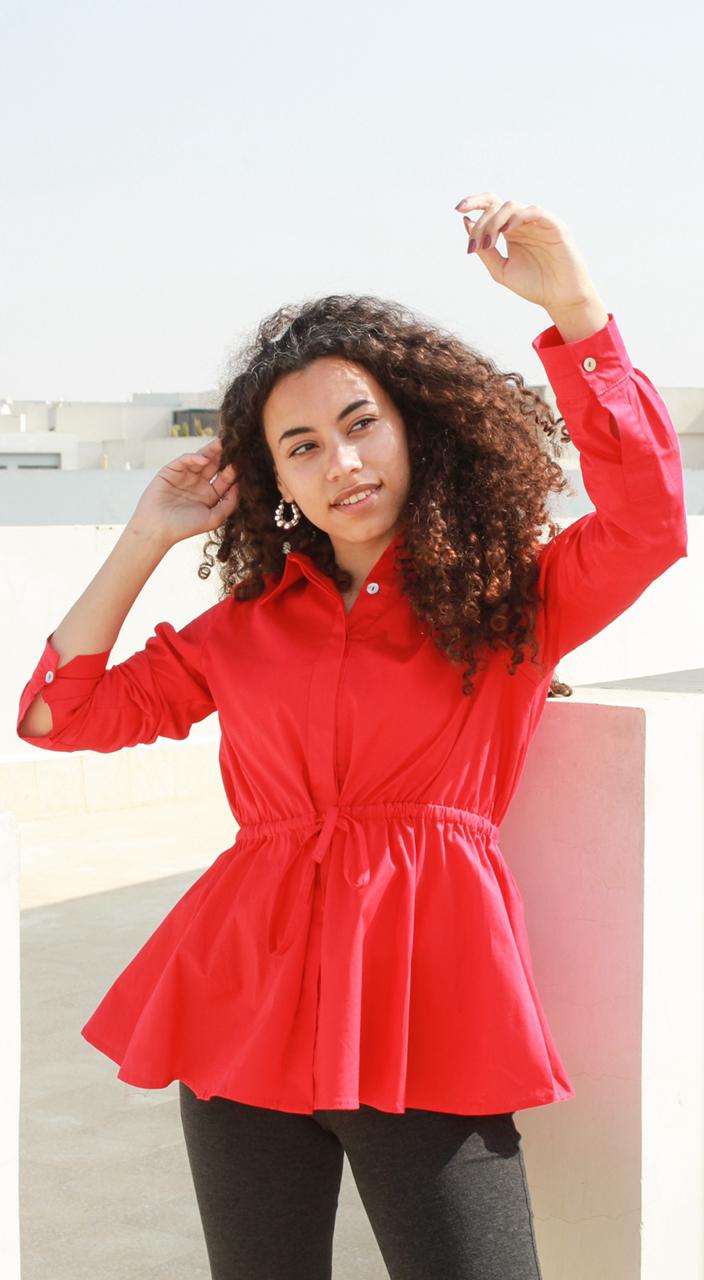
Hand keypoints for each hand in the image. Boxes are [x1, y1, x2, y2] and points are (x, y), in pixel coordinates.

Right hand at [131, 437, 239, 545]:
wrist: (157, 530)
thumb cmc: (184, 527)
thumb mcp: (213, 519)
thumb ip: (229, 504)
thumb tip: (239, 486)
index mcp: (210, 494)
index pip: (225, 479)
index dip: (233, 471)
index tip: (244, 464)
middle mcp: (198, 483)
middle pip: (214, 465)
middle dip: (224, 455)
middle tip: (234, 445)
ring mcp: (184, 476)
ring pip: (200, 459)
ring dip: (211, 452)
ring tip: (222, 444)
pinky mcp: (170, 471)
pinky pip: (184, 460)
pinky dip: (194, 458)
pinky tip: (204, 459)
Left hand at [454, 191, 598, 312]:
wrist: (559, 298)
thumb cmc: (534, 285)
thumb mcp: (501, 269)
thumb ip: (483, 250)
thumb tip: (466, 224)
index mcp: (511, 231)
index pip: (491, 207)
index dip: (474, 202)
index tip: (458, 210)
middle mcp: (523, 223)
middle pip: (497, 206)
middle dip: (481, 222)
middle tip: (475, 244)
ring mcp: (538, 222)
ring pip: (512, 207)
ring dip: (495, 222)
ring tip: (489, 243)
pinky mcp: (554, 226)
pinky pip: (534, 211)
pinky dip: (518, 217)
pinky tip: (506, 230)